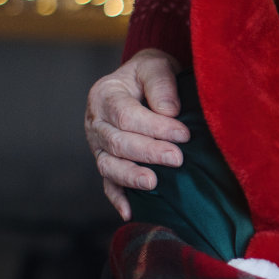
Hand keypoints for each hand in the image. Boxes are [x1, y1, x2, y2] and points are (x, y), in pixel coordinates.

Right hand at [84, 49, 188, 218]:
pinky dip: (117, 198)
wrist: (141, 82)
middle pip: (117, 142)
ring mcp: (98, 145)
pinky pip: (108, 183)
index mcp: (105, 95)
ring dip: (130, 176)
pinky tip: (130, 213)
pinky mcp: (107, 162)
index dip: (154, 126)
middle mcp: (95, 122)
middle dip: (148, 152)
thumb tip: (169, 112)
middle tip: (177, 158)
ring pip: (108, 165)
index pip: (125, 115)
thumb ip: (161, 83)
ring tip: (153, 183)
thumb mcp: (156, 65)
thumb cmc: (151, 75)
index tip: (183, 135)